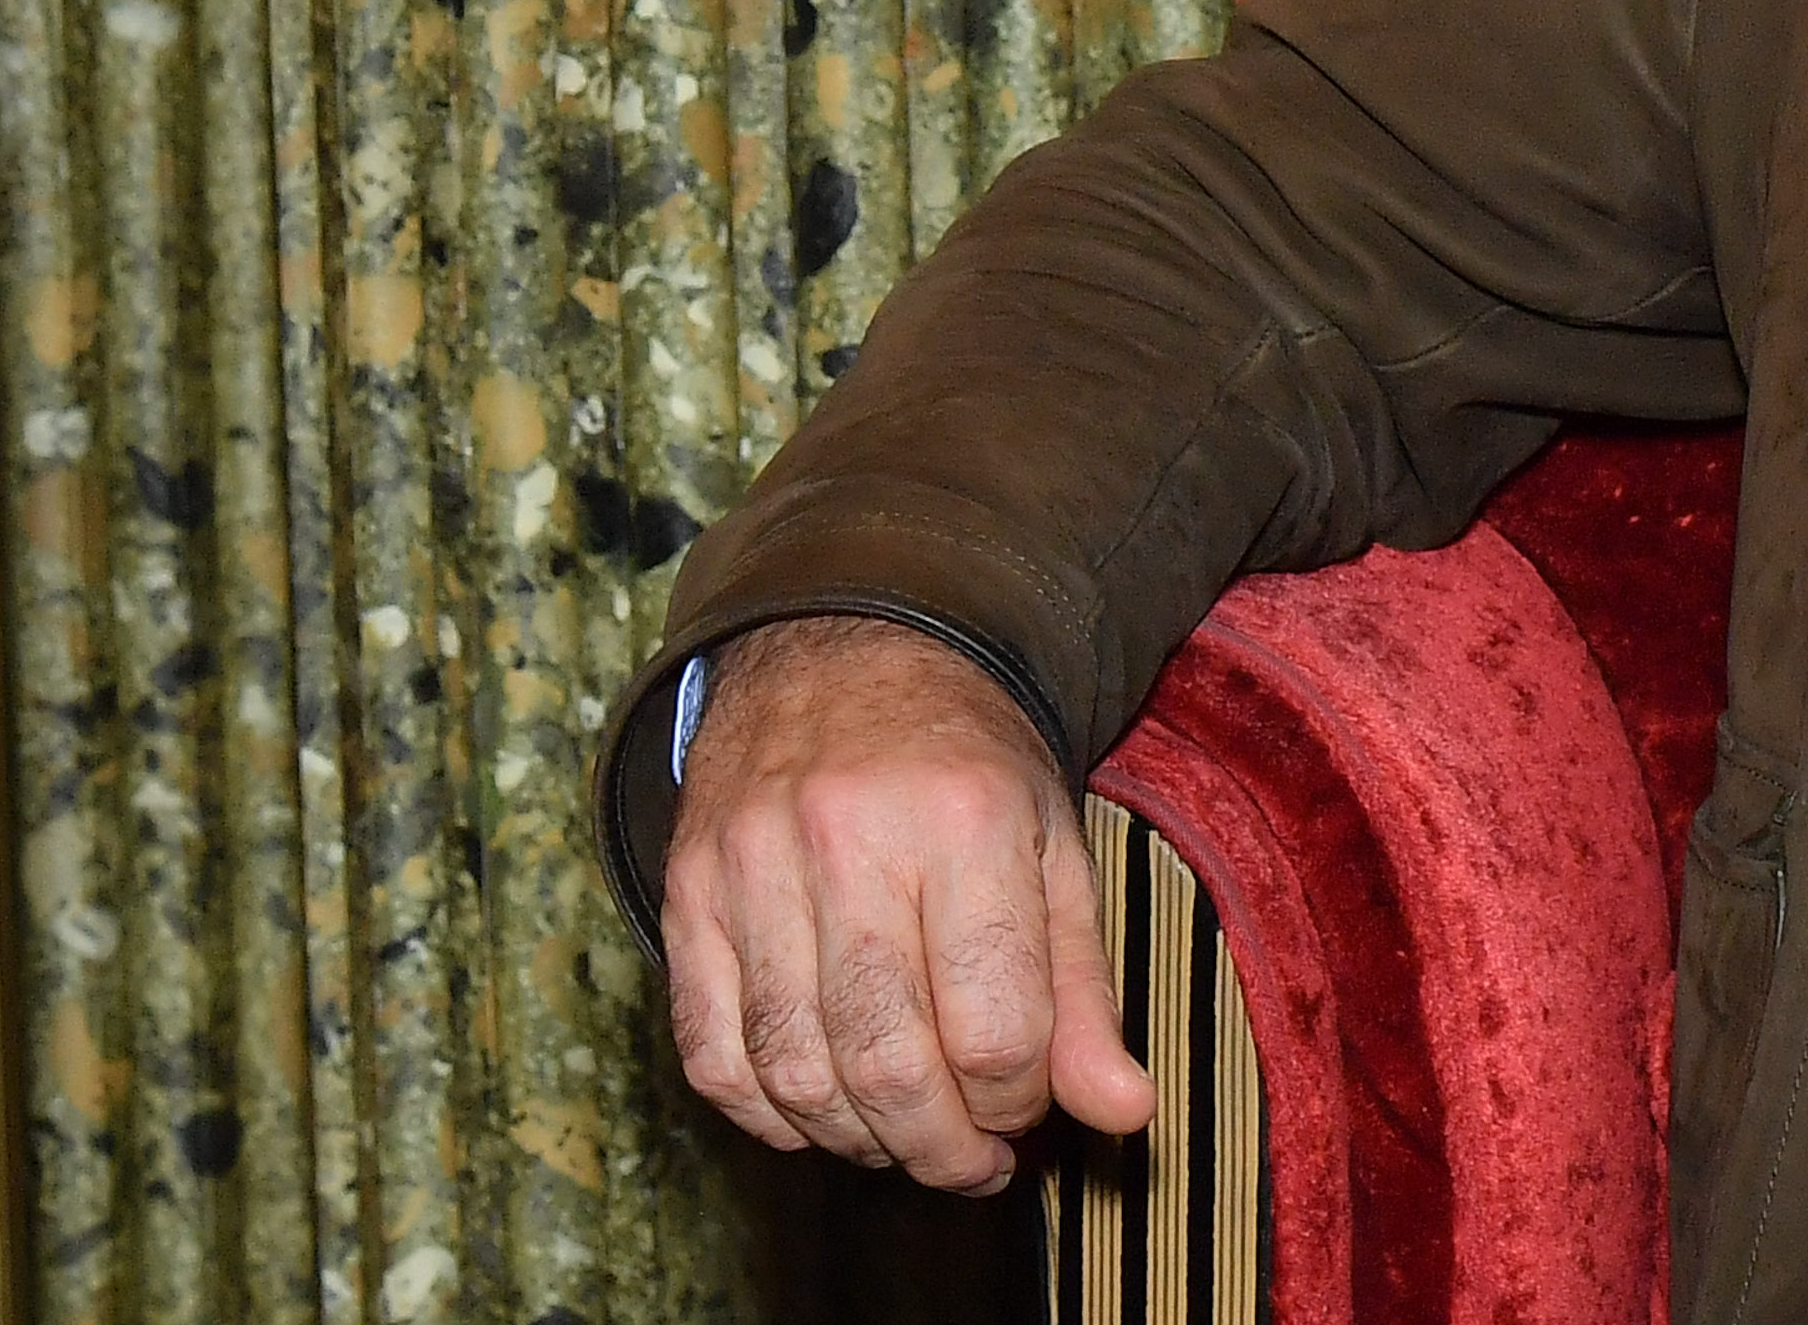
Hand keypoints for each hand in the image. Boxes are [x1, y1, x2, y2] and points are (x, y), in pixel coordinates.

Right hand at [660, 614, 1159, 1189]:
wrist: (846, 649)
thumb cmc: (966, 763)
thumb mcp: (1052, 849)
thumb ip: (1081, 988)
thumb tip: (1121, 1113)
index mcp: (966, 822)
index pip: (995, 1029)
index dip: (1020, 1101)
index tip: (1028, 1105)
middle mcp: (850, 843)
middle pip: (889, 1065)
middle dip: (941, 1147)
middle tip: (971, 1159)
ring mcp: (752, 868)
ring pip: (796, 1072)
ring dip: (858, 1141)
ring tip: (905, 1137)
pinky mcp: (685, 894)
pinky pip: (713, 1053)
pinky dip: (767, 1113)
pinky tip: (820, 1113)